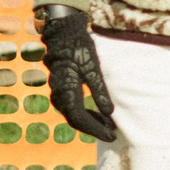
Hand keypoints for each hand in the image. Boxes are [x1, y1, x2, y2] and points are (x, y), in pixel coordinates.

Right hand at [37, 4, 118, 142]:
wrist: (63, 34)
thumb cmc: (79, 48)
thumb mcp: (92, 67)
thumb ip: (100, 90)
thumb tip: (109, 113)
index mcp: (66, 89)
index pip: (79, 118)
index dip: (95, 129)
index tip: (110, 135)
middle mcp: (59, 94)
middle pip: (75, 120)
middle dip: (94, 128)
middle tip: (112, 134)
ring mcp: (58, 92)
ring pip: (73, 115)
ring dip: (91, 122)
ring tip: (108, 125)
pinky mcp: (61, 89)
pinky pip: (72, 108)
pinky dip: (85, 114)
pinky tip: (98, 114)